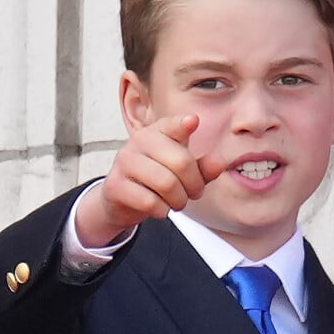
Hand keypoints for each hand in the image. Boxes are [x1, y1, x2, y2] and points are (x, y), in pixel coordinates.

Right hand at [75, 115, 224, 246]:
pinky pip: (149, 202)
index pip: (172, 124)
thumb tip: (218, 163)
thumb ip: (202, 168)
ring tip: (177, 202)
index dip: (183, 125)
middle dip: (194, 185)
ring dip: (179, 200)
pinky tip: (160, 208)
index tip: (193, 123)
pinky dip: (163, 210)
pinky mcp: (116, 185)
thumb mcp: (181, 172)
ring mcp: (125, 162)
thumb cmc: (154, 180)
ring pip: (166, 184)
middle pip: (181, 162)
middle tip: (193, 193)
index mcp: (157, 132)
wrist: (120, 199)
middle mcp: (139, 141)